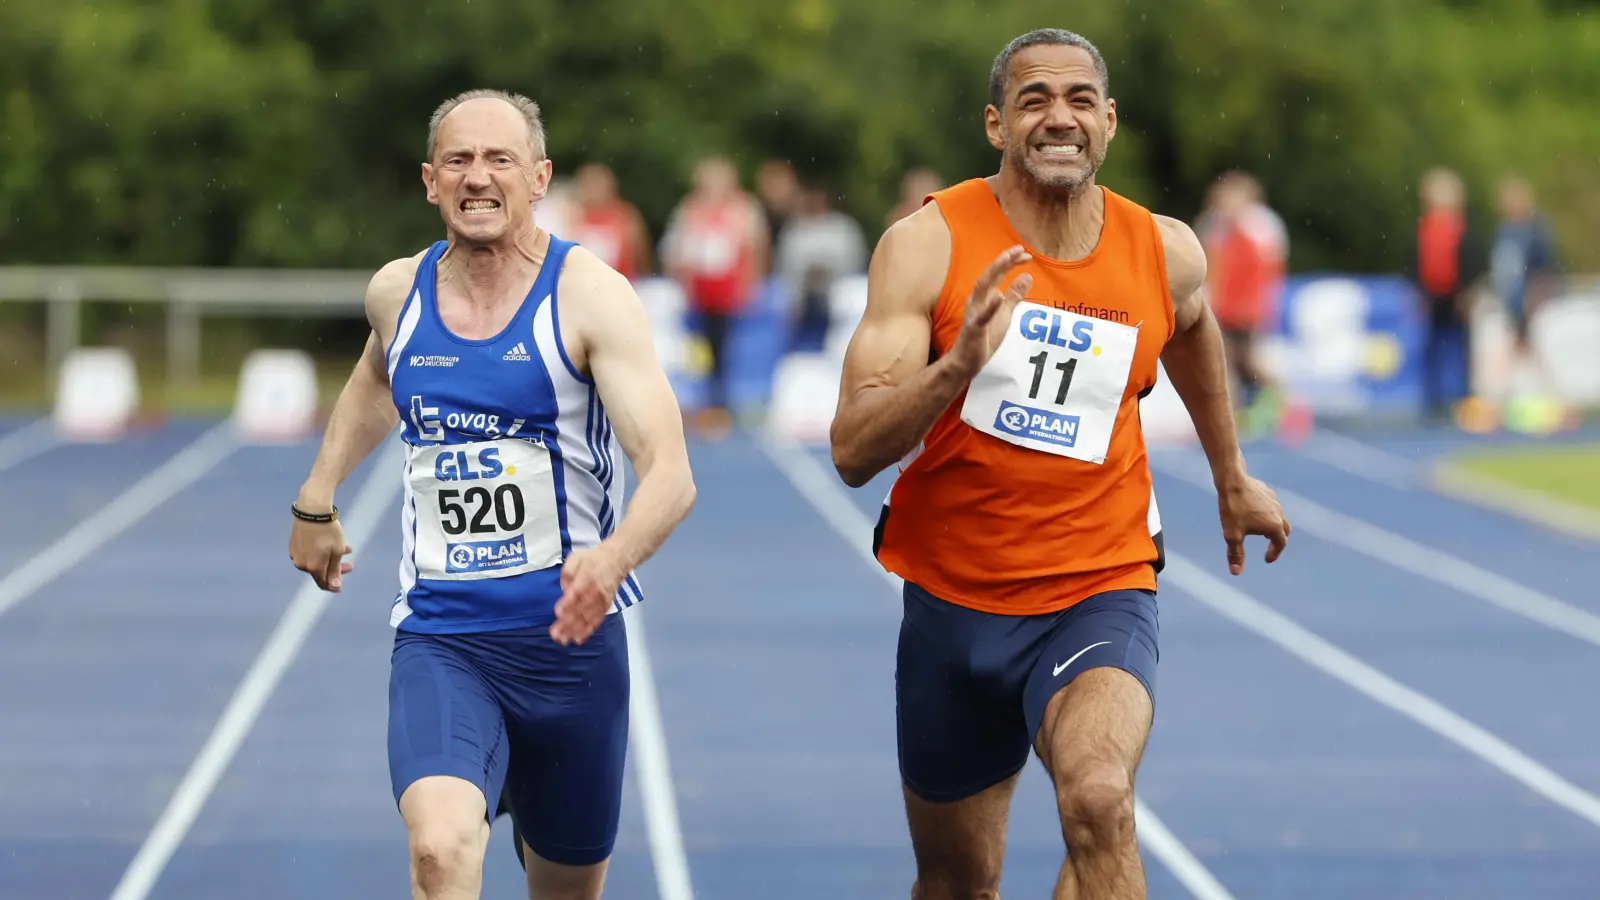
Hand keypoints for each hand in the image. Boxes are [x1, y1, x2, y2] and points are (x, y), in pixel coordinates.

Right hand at [289, 514, 353, 591]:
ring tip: (346, 549)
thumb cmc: (328, 532)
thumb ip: (335, 570)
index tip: (341, 586)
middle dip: (336, 570)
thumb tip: (334, 586)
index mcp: (313, 568)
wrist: (312, 511)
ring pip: (315, 561)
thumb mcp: (337, 551)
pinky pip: (308, 553)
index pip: (323, 583)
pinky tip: (331, 543)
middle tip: (349, 565)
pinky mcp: (294, 545)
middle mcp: (302, 564)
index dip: (333, 586)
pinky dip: (320, 552)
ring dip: (330, 558)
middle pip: (320, 572)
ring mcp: (296, 555)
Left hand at [552, 544, 627, 645]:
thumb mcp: (576, 558)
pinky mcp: (605, 607)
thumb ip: (567, 574)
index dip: (568, 603)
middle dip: (568, 623)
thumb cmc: (592, 560)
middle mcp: (595, 591)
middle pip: (581, 609)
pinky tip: (578, 639)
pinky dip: (587, 631)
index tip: (557, 613)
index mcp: (587, 577)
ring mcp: (601, 601)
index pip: (577, 592)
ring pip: (588, 618)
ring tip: (564, 641)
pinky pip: (596, 621)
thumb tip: (565, 591)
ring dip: (575, 631)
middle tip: (556, 635)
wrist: (616, 561)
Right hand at [946, 245, 1032, 377]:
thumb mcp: (1005, 314)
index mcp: (984, 296)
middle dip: (1004, 261)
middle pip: (989, 275)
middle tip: (1020, 249)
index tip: (1026, 254)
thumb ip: (1014, 295)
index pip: (997, 274)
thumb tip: (1027, 276)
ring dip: (994, 273)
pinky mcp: (975, 328)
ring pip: (982, 288)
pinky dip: (990, 306)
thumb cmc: (984, 337)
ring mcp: (974, 313)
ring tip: (1007, 260)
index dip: (1011, 262)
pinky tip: (999, 296)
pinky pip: (982, 316)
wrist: (966, 361)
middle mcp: (977, 300)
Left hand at [1218, 476, 1290, 575]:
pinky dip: (1267, 513)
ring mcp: (1275, 501)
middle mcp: (1279, 513)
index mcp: (1274, 526)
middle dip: (1278, 541)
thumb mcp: (1232, 535)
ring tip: (1260, 530)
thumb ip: (1236, 554)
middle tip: (1270, 547)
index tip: (1267, 559)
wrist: (1232, 480)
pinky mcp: (1267, 491)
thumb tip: (1236, 572)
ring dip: (1273, 526)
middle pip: (1285, 530)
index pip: (1280, 544)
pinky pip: (1271, 505)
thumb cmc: (1233, 509)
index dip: (1274, 553)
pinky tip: (1254, 513)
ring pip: (1278, 517)